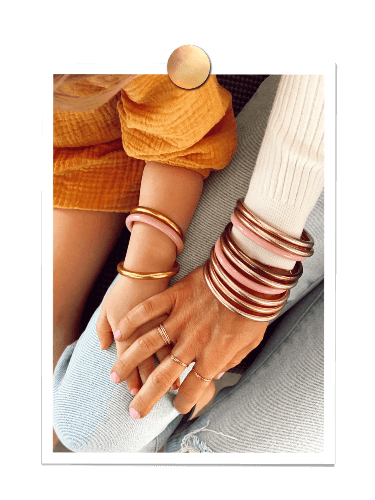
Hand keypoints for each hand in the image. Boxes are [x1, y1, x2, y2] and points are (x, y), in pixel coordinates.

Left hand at [96, 274, 179, 394]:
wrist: (151, 264)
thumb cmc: (127, 287)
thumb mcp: (107, 307)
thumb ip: (102, 329)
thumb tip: (103, 346)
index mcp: (128, 337)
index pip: (130, 368)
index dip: (133, 380)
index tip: (134, 392)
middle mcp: (149, 337)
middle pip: (150, 369)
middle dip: (151, 388)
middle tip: (154, 400)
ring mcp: (169, 330)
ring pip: (172, 361)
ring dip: (173, 378)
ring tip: (175, 391)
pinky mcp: (184, 322)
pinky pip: (188, 344)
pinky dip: (190, 357)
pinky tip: (192, 367)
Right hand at [109, 265, 267, 417]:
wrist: (251, 275)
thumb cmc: (254, 308)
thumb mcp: (251, 342)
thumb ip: (232, 361)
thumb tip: (217, 374)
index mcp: (214, 355)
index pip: (194, 387)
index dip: (185, 402)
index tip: (179, 407)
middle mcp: (193, 342)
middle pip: (164, 376)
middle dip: (147, 397)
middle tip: (134, 411)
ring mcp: (181, 318)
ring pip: (148, 345)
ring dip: (129, 362)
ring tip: (115, 376)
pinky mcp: (175, 296)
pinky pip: (148, 310)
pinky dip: (132, 321)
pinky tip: (119, 333)